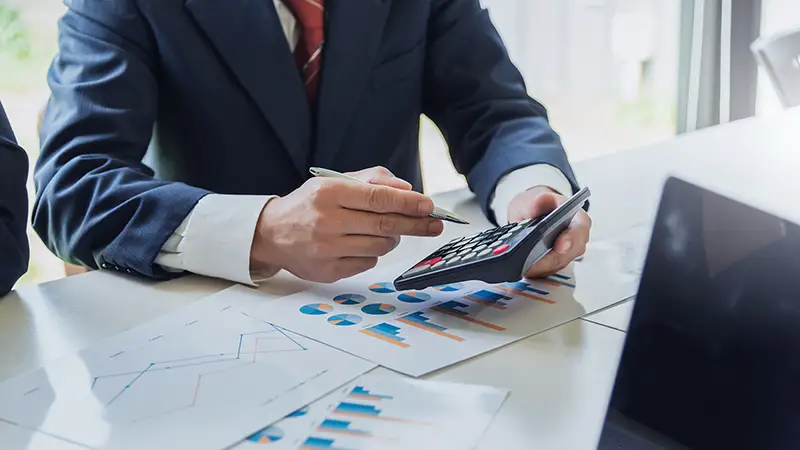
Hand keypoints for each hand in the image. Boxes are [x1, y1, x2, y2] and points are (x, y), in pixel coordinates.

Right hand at [251, 167, 443, 282]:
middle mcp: (326, 221)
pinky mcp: (328, 271)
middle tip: (435, 223)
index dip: (408, 203)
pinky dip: (373, 253)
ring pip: (379, 247)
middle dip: (415, 224)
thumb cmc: (309, 205)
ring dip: (392, 239)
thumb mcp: (333, 182)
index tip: (429, 205)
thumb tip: (406, 190)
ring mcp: (326, 249)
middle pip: (384, 225)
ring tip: (387, 231)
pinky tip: (361, 244)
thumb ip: (371, 180)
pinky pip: (367, 262)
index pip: (378, 198)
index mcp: (329, 193)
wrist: (271, 233)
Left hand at [507, 186, 590, 277]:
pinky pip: (547, 270)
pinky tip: (523, 268)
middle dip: (549, 259)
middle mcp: (576, 240)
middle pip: (568, 254)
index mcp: (578, 220)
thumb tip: (541, 200)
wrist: (533, 213)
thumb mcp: (536, 198)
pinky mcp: (555, 263)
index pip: (579, 231)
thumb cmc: (539, 205)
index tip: (559, 246)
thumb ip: (539, 200)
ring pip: (556, 265)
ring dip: (541, 268)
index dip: (570, 240)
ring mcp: (567, 254)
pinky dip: (535, 270)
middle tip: (531, 262)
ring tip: (523, 266)